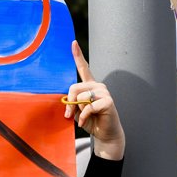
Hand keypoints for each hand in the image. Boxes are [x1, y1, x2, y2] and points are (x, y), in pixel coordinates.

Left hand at [64, 41, 123, 160]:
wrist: (105, 134)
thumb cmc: (91, 121)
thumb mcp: (77, 111)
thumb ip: (72, 104)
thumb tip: (68, 104)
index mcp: (90, 85)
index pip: (84, 68)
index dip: (78, 55)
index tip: (73, 43)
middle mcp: (97, 86)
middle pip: (74, 87)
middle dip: (69, 102)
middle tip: (69, 114)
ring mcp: (104, 92)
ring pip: (81, 98)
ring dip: (79, 111)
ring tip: (84, 118)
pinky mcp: (108, 101)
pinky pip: (89, 107)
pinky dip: (84, 117)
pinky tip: (86, 122)